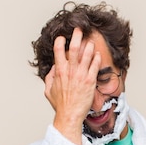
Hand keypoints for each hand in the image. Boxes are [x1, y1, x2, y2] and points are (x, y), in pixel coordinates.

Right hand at [44, 27, 101, 144]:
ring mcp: (81, 75)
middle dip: (77, 35)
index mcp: (59, 71)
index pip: (59, 50)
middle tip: (79, 29)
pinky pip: (95, 65)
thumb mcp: (48, 90)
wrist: (70, 115)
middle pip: (74, 47)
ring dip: (89, 45)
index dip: (60, 41)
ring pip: (87, 54)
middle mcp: (70, 71)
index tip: (63, 38)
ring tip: (90, 41)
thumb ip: (50, 77)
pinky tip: (97, 54)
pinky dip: (96, 58)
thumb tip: (53, 68)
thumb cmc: (60, 105)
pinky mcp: (90, 81)